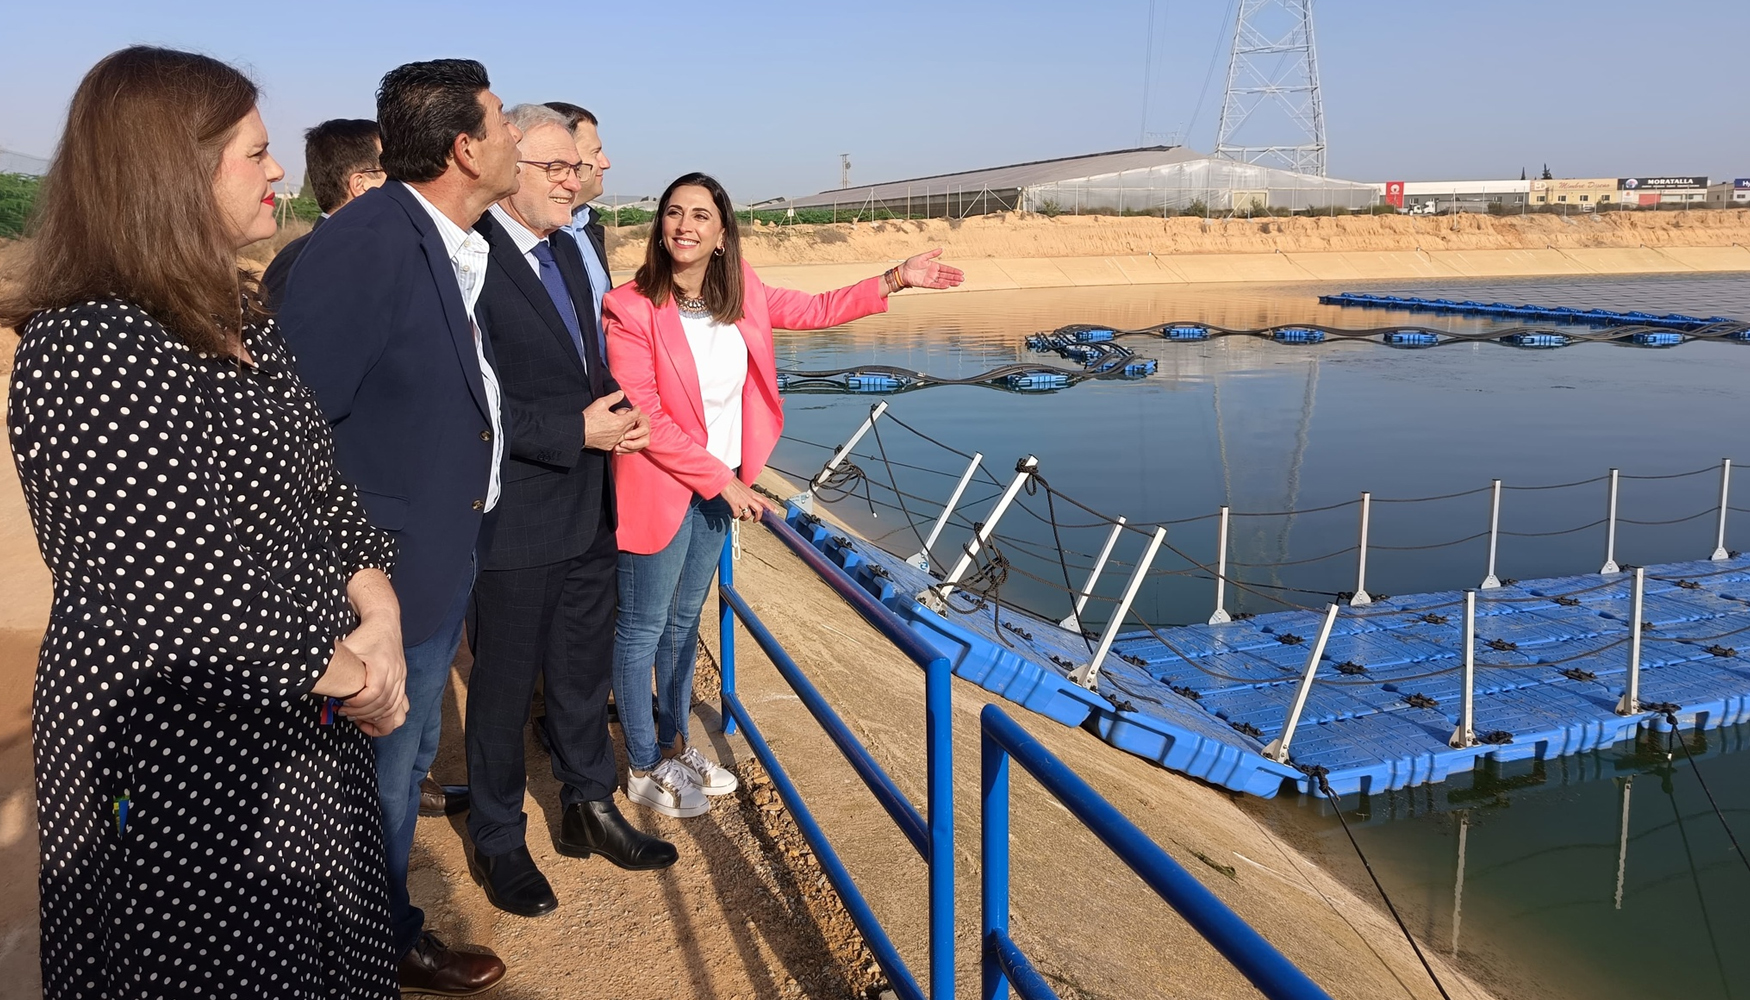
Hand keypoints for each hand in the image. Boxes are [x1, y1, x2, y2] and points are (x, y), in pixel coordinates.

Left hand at [339, 615, 407, 734]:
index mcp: (382, 664)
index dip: (359, 704)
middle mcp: (396, 672)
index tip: (343, 704)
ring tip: (358, 717)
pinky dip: (388, 714)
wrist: (385, 623)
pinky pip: (400, 704)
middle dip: (363, 713)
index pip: (374, 693)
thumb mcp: (348, 647)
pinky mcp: (402, 680)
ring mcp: (401, 677)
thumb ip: (334, 663)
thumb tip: (315, 678)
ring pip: (394, 706)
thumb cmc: (365, 635)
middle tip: (345, 713)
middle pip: (384, 703)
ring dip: (375, 717)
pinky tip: (374, 716)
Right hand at [583, 390, 637, 450]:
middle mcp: (619, 433)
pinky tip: (612, 431)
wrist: (578, 432)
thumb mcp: (601, 403)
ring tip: (619, 422)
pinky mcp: (608, 446)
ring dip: (624, 428)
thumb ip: (613, 398)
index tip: (637, 407)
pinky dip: (617, 435)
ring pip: (625, 434)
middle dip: (630, 418)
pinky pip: (617, 441)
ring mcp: (614, 441)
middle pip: (630, 425)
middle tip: (625, 413)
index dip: (636, 410)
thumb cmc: (589, 417)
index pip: (634, 416)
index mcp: (619, 422)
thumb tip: (621, 393)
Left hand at [613, 408, 650, 453]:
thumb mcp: (624, 412)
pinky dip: (625, 452)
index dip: (635, 434)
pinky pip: (634, 452)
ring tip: (617, 448)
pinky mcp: (637, 446)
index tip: (625, 436)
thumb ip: (625, 413)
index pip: (644, 429)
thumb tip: (625, 413)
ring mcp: (642, 439)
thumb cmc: (624, 414)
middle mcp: (646, 432)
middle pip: (645, 441)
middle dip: (633, 444)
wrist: (622, 420)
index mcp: (644, 422)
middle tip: (622, 444)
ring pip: (639, 448)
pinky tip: (617, 451)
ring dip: (628, 450)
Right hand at [718, 477, 784, 521]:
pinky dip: (736, 516)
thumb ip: (748, 495)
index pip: (765, 500)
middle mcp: (749, 497)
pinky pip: (737, 514)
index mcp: (752, 493)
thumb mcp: (744, 488)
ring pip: (748, 514)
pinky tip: (734, 515)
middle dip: (758, 517)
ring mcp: (742, 501)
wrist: (724, 479)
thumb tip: (749, 502)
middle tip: (755, 520)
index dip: (771, 507)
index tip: (775, 512)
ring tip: (742, 518)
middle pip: (759, 510)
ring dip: (745, 518)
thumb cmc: (733, 483)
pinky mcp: (734, 504)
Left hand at [897, 248, 964, 290]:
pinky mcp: (926, 284)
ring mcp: (930, 279)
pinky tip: (947, 285)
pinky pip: (935, 285)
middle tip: (962, 279)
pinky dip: (941, 285)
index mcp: (934, 266)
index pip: (946, 269)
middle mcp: (933, 273)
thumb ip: (932, 253)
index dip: (954, 271)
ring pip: (943, 281)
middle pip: (946, 275)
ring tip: (958, 283)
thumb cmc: (911, 263)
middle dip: (954, 277)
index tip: (961, 272)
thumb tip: (941, 249)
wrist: (903, 271)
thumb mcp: (923, 256)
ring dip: (950, 282)